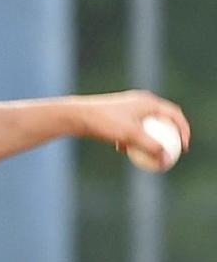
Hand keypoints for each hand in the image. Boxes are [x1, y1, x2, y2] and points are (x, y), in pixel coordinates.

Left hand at [74, 90, 190, 167]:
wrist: (77, 116)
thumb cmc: (105, 123)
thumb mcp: (131, 135)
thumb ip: (151, 147)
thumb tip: (166, 160)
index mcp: (147, 101)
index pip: (175, 114)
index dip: (184, 131)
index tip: (183, 149)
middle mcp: (139, 102)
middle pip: (162, 120)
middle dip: (168, 137)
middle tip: (172, 153)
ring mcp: (127, 108)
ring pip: (145, 127)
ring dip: (149, 141)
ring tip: (149, 156)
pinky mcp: (116, 116)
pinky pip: (130, 129)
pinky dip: (131, 140)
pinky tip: (121, 150)